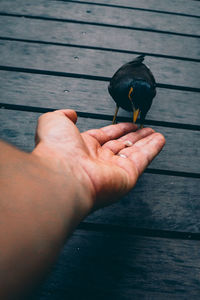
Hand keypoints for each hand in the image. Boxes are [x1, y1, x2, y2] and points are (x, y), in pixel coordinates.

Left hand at [33, 109, 164, 209]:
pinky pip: (142, 159)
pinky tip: (159, 140)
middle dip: (134, 136)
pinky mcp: (126, 176)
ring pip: (134, 152)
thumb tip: (71, 114)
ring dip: (145, 142)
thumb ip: (63, 116)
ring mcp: (113, 169)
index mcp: (83, 148)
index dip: (118, 129)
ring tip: (156, 134)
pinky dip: (152, 149)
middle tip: (145, 129)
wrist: (62, 174)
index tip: (129, 124)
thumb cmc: (55, 150)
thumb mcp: (54, 122)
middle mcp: (98, 160)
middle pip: (121, 145)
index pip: (105, 136)